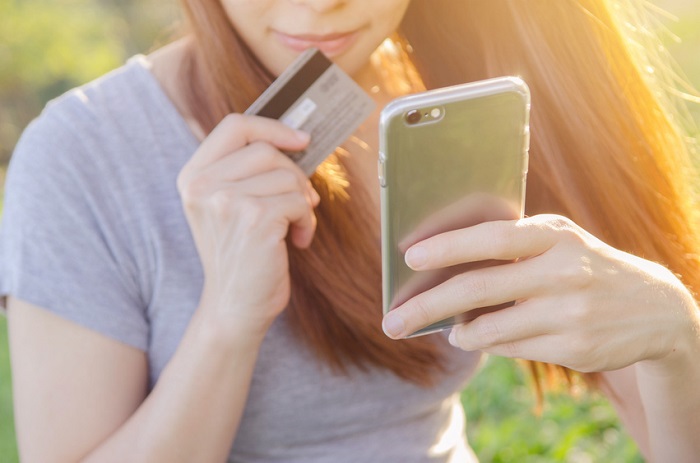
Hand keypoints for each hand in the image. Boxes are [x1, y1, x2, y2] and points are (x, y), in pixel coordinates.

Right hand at [177, 114, 318, 337]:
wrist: (235, 306)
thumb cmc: (240, 255)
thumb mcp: (227, 206)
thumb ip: (245, 172)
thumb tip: (296, 139)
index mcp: (193, 176)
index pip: (235, 126)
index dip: (272, 128)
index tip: (300, 140)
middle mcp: (203, 186)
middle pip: (267, 150)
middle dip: (294, 175)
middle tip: (300, 201)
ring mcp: (227, 201)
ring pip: (288, 177)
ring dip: (302, 203)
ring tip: (294, 226)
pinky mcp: (255, 219)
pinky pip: (299, 201)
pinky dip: (307, 221)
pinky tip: (297, 241)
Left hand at [382, 214, 697, 372]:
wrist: (654, 308)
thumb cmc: (582, 265)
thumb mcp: (556, 242)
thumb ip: (509, 248)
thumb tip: (442, 268)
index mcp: (554, 235)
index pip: (491, 237)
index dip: (447, 246)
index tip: (408, 257)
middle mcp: (563, 271)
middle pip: (477, 288)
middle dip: (425, 307)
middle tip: (392, 321)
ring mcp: (570, 312)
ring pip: (489, 328)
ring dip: (458, 332)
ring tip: (447, 330)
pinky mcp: (575, 348)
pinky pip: (512, 348)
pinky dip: (489, 343)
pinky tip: (481, 337)